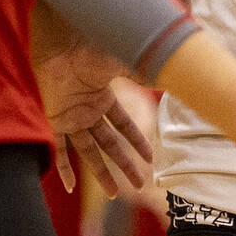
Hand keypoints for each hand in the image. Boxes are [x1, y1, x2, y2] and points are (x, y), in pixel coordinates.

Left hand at [32, 43, 152, 196]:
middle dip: (125, 164)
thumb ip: (148, 73)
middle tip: (140, 184)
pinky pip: (60, 149)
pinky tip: (69, 188)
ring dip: (101, 173)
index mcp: (105, 96)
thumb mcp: (127, 63)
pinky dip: (64, 168)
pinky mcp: (56, 119)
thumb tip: (179, 76)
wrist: (64, 41)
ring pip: (89, 152)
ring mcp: (72, 116)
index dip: (137, 141)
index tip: (150, 159)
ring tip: (114, 194)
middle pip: (110, 143)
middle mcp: (89, 109)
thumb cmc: (94, 46)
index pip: (124, 124)